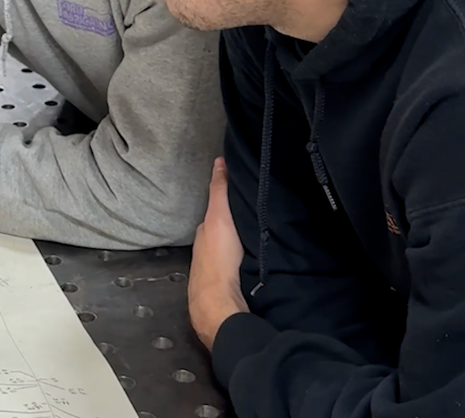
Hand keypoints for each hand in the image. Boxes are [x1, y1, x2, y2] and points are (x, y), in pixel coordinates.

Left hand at [189, 157, 248, 348]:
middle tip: (255, 214)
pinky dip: (243, 260)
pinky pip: (237, 267)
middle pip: (223, 232)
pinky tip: (255, 262)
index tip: (242, 194)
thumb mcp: (218, 218)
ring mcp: (215, 271)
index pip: (216, 212)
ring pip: (229, 250)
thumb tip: (219, 161)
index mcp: (205, 234)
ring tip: (259, 236)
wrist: (219, 302)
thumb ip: (219, 192)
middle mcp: (207, 251)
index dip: (227, 203)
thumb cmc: (218, 258)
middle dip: (235, 223)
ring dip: (240, 243)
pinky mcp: (226, 287)